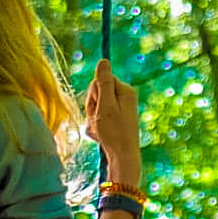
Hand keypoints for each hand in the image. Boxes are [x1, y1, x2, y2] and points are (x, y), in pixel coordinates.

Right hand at [82, 61, 141, 188]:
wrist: (122, 158)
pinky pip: (98, 117)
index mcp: (125, 90)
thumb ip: (103, 83)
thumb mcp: (106, 106)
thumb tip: (103, 60)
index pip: (98, 81)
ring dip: (93, 118)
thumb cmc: (114, 132)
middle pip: (96, 93)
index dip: (94, 95)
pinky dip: (96, 126)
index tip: (100, 108)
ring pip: (95, 106)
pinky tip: (101, 135)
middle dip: (92, 107)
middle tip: (99, 121)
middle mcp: (124, 97)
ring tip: (100, 129)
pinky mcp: (115, 119)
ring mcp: (120, 109)